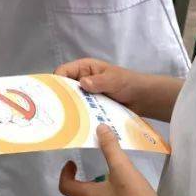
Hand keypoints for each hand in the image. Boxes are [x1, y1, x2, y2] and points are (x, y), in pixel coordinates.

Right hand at [54, 58, 182, 122]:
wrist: (144, 98)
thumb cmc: (129, 83)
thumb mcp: (114, 80)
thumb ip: (100, 82)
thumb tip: (82, 83)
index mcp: (84, 68)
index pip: (63, 71)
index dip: (56, 81)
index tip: (51, 94)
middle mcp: (82, 81)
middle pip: (64, 88)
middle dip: (59, 98)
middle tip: (52, 111)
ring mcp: (87, 95)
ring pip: (72, 101)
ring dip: (69, 109)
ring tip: (62, 122)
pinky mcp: (92, 107)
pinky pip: (82, 111)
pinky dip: (79, 117)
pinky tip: (75, 127)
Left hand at [59, 124, 174, 195]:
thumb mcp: (122, 169)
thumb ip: (111, 148)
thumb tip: (100, 128)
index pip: (66, 186)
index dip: (65, 173)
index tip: (72, 162)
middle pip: (84, 195)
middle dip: (90, 181)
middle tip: (103, 169)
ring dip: (104, 192)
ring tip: (120, 182)